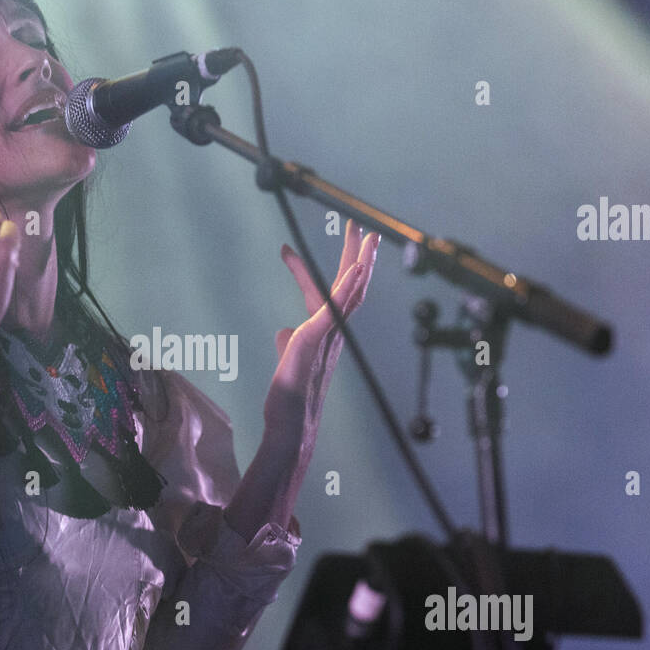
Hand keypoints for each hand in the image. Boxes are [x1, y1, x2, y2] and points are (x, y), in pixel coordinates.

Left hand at [268, 218, 379, 430]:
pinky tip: (357, 267)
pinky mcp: (318, 338)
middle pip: (348, 286)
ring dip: (358, 261)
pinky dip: (349, 285)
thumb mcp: (287, 360)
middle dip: (356, 255)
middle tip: (362, 226)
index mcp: (324, 333)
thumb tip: (283, 330)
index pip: (323, 294)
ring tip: (365, 236)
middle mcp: (334, 332)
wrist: (290, 423)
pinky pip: (337, 307)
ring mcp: (329, 334)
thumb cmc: (289, 397)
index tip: (286, 248)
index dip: (309, 270)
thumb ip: (289, 341)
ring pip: (349, 292)